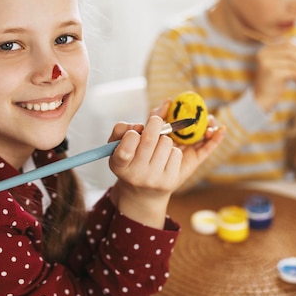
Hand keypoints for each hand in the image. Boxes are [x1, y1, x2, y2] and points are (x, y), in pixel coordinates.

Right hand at [107, 112, 223, 228]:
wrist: (144, 192)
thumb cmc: (131, 159)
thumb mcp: (121, 144)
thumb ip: (130, 126)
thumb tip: (166, 104)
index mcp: (118, 164)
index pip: (123, 149)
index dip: (131, 135)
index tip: (135, 132)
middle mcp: (135, 175)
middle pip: (149, 139)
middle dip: (155, 124)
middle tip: (156, 122)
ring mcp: (153, 179)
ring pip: (166, 143)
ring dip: (164, 139)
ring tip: (158, 146)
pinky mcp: (170, 181)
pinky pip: (176, 153)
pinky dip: (173, 150)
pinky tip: (166, 156)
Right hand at [254, 40, 295, 110]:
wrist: (261, 99)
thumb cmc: (274, 83)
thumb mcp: (281, 67)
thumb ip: (292, 58)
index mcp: (266, 51)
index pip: (288, 44)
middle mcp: (265, 54)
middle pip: (292, 51)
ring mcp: (267, 63)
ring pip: (294, 62)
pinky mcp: (272, 73)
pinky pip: (293, 71)